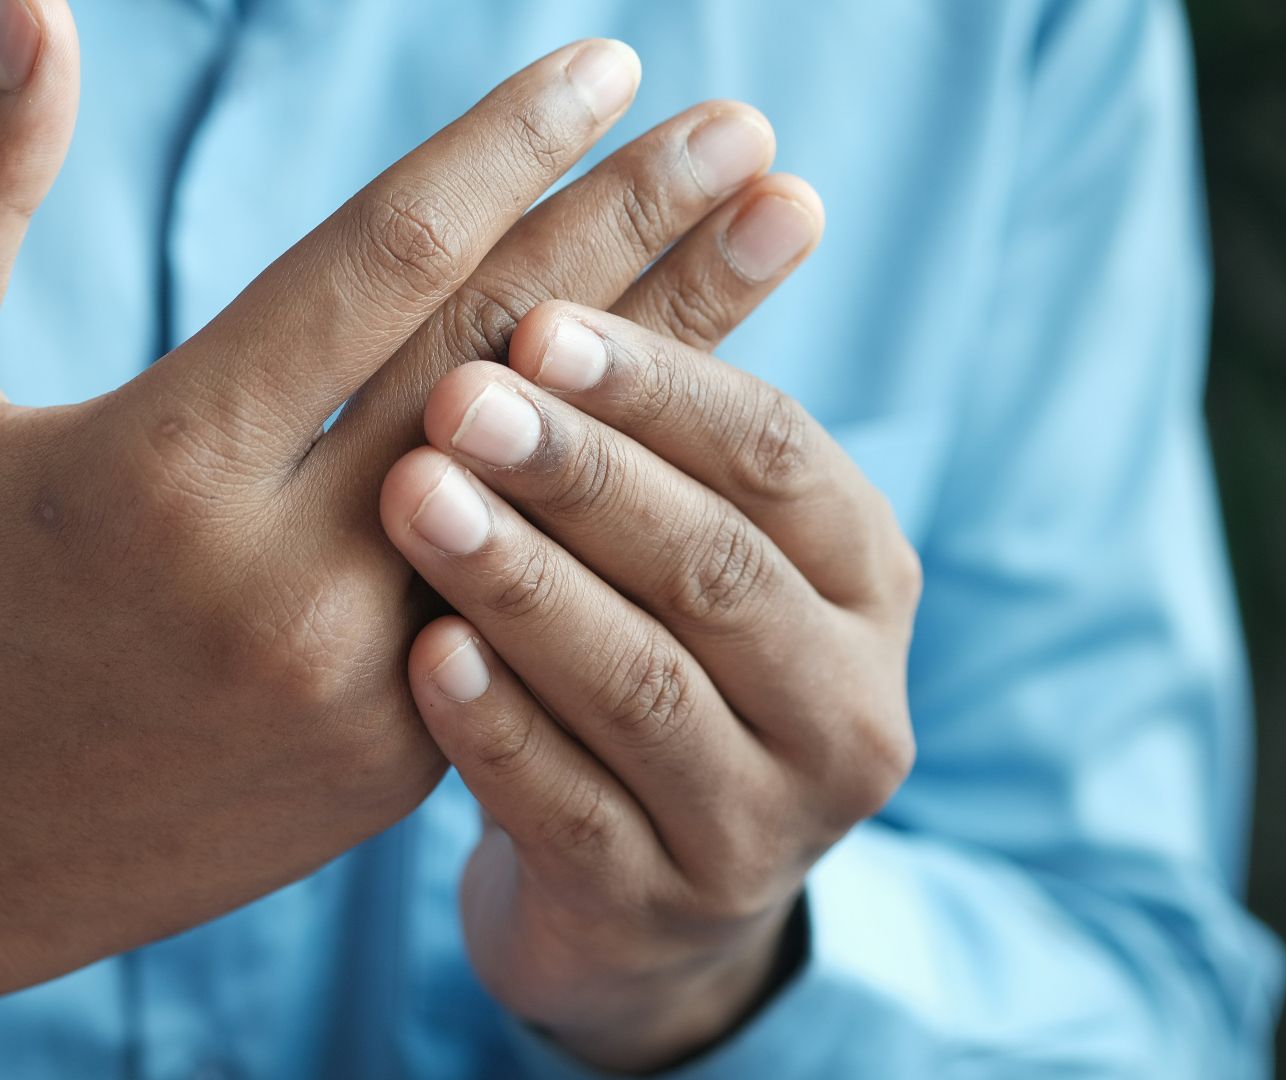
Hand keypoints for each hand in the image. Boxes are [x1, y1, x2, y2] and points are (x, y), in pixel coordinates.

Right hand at [0, 0, 801, 1063]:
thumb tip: (38, 8)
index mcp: (156, 469)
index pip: (379, 265)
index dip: (506, 149)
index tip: (609, 65)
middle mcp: (278, 584)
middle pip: (503, 362)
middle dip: (640, 229)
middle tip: (746, 133)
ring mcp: (358, 685)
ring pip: (556, 488)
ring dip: (680, 354)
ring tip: (779, 233)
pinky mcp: (398, 758)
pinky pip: (534, 592)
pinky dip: (615, 492)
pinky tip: (694, 405)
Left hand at [382, 294, 921, 1071]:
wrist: (640, 896)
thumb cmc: (651, 658)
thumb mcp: (692, 542)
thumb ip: (680, 414)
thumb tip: (737, 177)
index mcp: (866, 582)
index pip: (781, 456)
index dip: (662, 383)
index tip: (540, 315)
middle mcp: (847, 706)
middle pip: (715, 568)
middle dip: (584, 473)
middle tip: (459, 398)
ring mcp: (760, 827)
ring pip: (646, 689)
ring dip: (529, 583)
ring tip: (418, 497)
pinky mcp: (656, 911)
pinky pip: (571, 813)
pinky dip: (498, 727)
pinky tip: (422, 653)